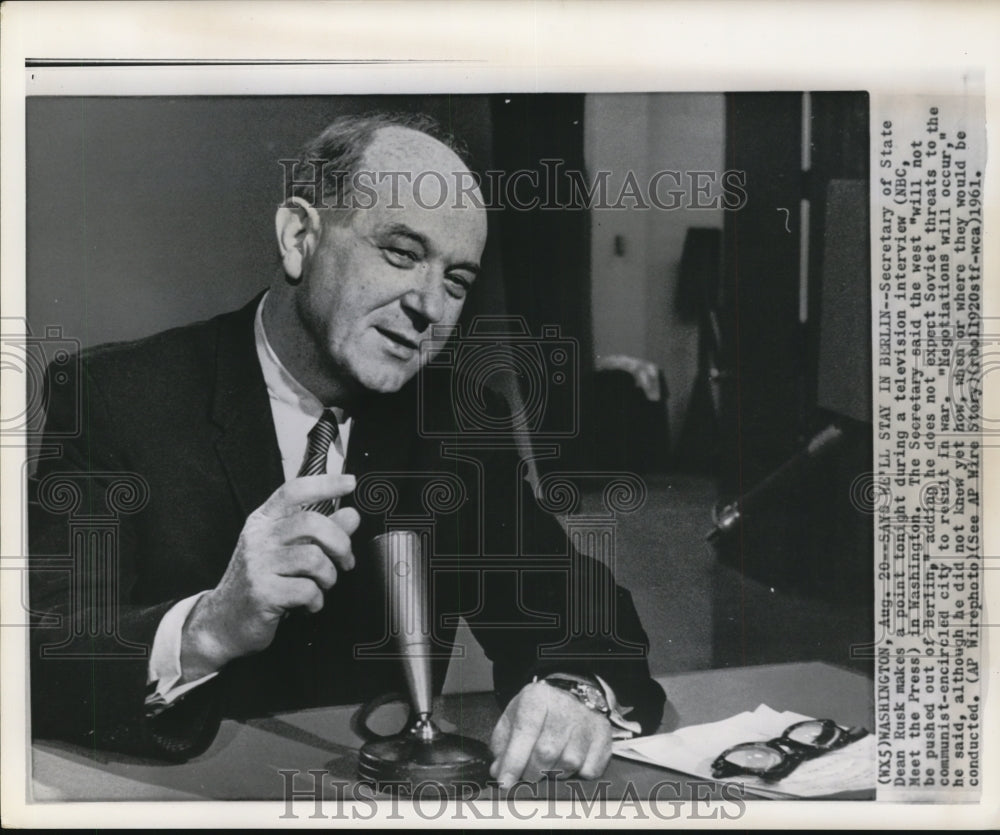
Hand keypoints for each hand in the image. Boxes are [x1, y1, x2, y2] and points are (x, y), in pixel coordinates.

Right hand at [180, 473, 360, 679]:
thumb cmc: (260, 583)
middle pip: (312, 523)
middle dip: (340, 543)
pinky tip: (307, 604)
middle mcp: (259, 538)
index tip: (349, 483)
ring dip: (329, 577)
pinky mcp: (262, 592)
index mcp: (263, 522)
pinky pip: (307, 590)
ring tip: (321, 586)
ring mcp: (258, 564)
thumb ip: (321, 532)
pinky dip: (316, 601)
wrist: (223, 622)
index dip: (324, 484)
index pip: (294, 491)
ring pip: (314, 558)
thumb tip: (351, 515)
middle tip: (345, 561)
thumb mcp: (288, 551)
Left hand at [489, 680, 612, 787]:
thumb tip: (499, 771)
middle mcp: (564, 705)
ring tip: (549, 767)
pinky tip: (569, 765)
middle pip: (546, 752)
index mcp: (537, 698)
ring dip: (555, 774)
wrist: (568, 697)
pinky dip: (578, 775)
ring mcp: (586, 719)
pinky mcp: (603, 733)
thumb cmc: (536, 714)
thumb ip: (502, 745)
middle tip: (528, 775)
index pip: (524, 733)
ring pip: (569, 762)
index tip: (505, 782)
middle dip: (532, 772)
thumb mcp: (513, 720)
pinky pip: (591, 769)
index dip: (513, 761)